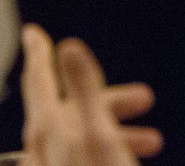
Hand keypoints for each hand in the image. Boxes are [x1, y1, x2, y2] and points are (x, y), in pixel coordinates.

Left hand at [20, 24, 162, 165]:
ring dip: (114, 129)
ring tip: (152, 141)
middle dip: (109, 98)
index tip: (32, 31)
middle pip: (69, 108)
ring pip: (79, 135)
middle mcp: (42, 149)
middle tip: (143, 98)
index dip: (39, 51)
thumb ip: (85, 91)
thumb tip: (69, 47)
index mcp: (49, 129)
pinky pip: (81, 156)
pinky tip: (122, 157)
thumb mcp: (99, 137)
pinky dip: (104, 147)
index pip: (38, 78)